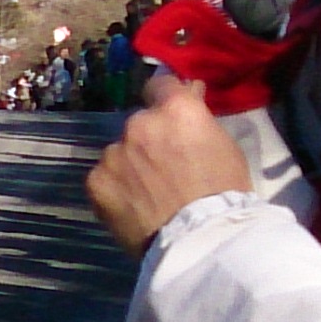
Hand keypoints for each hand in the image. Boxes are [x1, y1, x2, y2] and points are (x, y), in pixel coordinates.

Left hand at [85, 74, 250, 251]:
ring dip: (129, 164)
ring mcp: (113, 153)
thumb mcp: (223, 145)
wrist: (200, 236)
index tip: (166, 113)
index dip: (163, 98)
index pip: (159, 85)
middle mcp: (138, 124)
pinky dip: (115, 188)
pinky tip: (132, 206)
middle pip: (138, 124)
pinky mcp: (95, 181)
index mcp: (174, 110)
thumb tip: (188, 93)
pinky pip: (104, 178)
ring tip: (148, 193)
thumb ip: (197, 119)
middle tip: (162, 167)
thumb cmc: (224, 191)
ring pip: (119, 152)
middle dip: (148, 139)